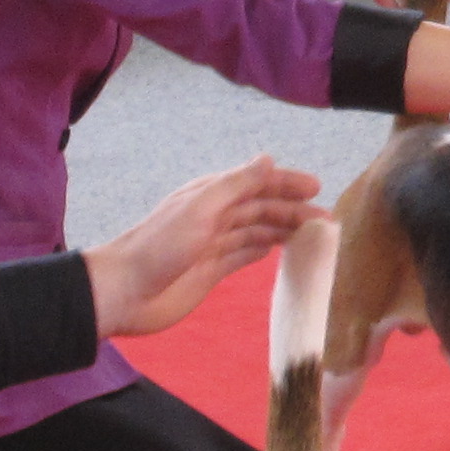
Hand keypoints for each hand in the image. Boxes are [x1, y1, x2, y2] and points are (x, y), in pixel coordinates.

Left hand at [83, 160, 322, 338]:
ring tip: (313, 236)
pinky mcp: (211, 271)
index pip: (256, 183)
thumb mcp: (201, 208)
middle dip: (293, 209)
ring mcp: (213, 244)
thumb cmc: (161, 245)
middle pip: (261, 207)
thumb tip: (268, 158)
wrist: (124, 291)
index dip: (286, 183)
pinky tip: (279, 250)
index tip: (317, 188)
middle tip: (325, 220)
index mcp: (211, 195)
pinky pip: (244, 254)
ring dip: (284, 229)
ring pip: (256, 230)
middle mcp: (214, 216)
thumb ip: (236, 184)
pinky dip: (263, 249)